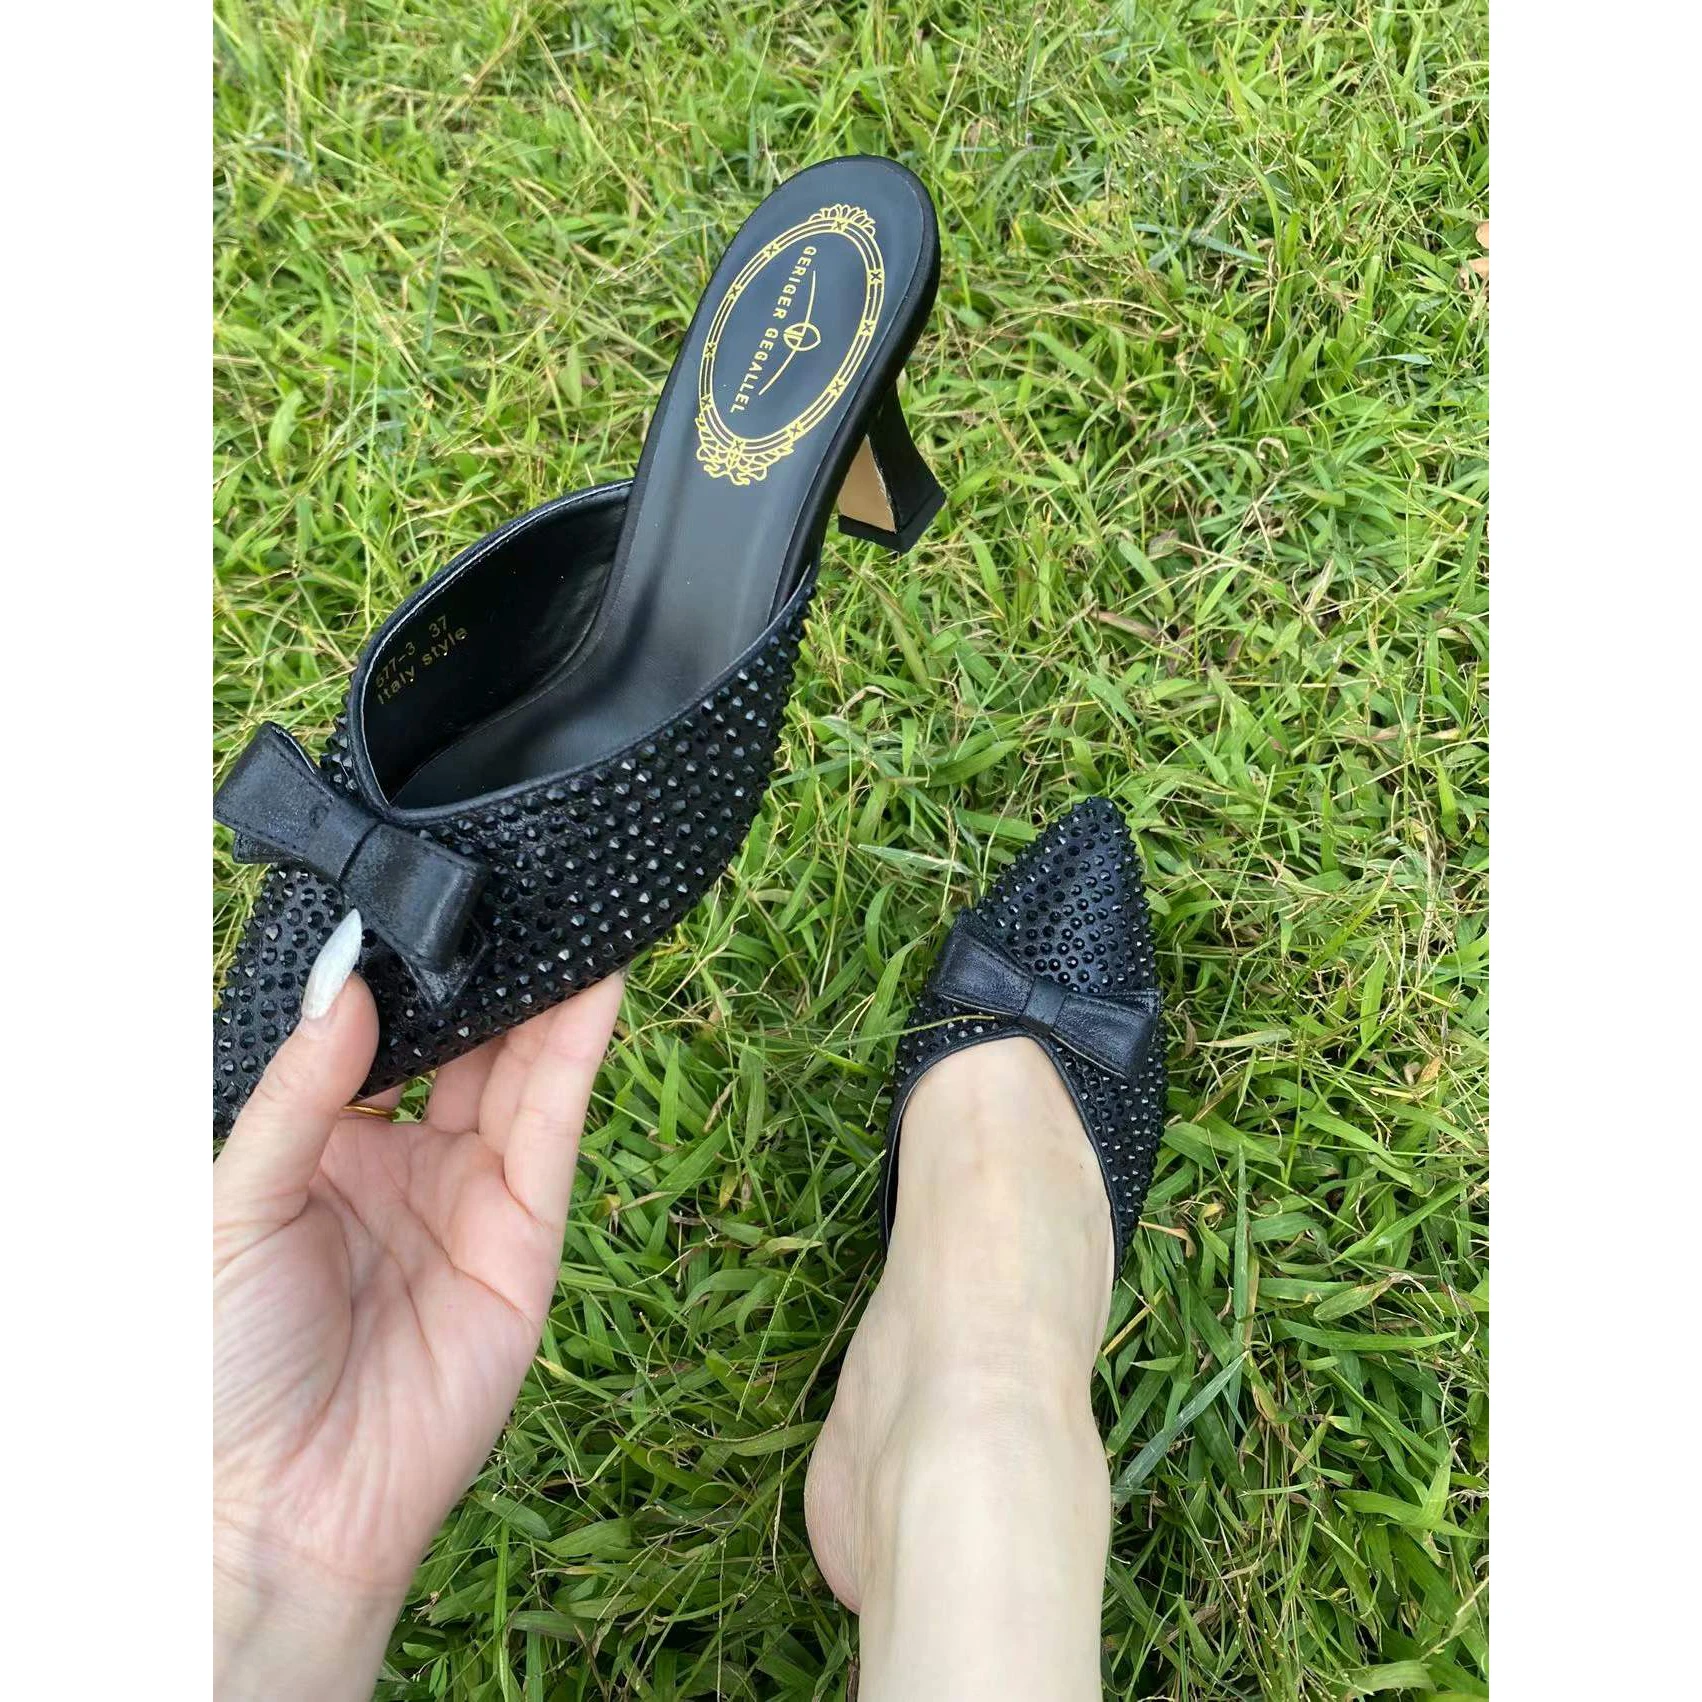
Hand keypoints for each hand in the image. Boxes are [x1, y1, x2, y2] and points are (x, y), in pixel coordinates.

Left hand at [213, 912, 621, 1700]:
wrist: (280, 1503)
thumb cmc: (225, 1366)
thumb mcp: (234, 1204)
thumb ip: (301, 1090)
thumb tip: (350, 981)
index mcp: (322, 1152)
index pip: (378, 1040)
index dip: (401, 975)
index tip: (419, 895)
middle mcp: (402, 1164)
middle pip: (460, 1044)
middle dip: (487, 970)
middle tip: (511, 881)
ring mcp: (470, 1196)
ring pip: (518, 1069)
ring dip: (546, 990)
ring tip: (567, 905)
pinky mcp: (527, 1230)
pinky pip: (555, 1123)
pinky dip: (577, 1047)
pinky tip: (592, 979)